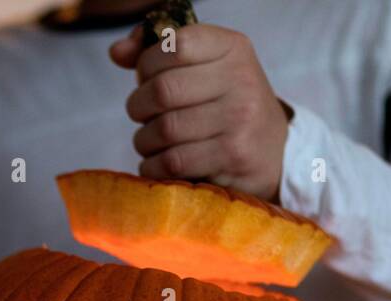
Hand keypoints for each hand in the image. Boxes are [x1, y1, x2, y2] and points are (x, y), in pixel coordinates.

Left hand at [110, 23, 288, 200]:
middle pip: (162, 90)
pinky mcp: (232, 157)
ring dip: (144, 140)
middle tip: (142, 116)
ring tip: (150, 141)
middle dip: (138, 107)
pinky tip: (158, 163)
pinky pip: (172, 162)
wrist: (274, 152)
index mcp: (232, 48)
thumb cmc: (227, 105)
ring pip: (163, 130)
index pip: (174, 44)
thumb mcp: (207, 67)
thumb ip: (160, 52)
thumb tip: (116, 52)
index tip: (146, 79)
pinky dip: (153, 166)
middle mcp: (240, 79)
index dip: (146, 64)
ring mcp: (239, 119)